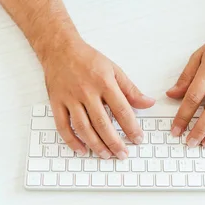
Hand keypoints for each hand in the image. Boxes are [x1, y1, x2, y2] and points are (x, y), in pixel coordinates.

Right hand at [43, 41, 154, 159]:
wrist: (60, 49)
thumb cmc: (88, 59)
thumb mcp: (114, 70)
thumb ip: (131, 89)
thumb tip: (148, 103)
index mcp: (104, 82)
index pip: (121, 110)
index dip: (131, 127)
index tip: (138, 139)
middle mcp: (87, 91)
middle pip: (102, 123)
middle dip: (114, 142)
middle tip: (123, 154)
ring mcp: (70, 98)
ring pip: (83, 127)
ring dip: (95, 144)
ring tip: (106, 155)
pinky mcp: (56, 103)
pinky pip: (63, 126)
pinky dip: (72, 140)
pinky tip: (82, 150)